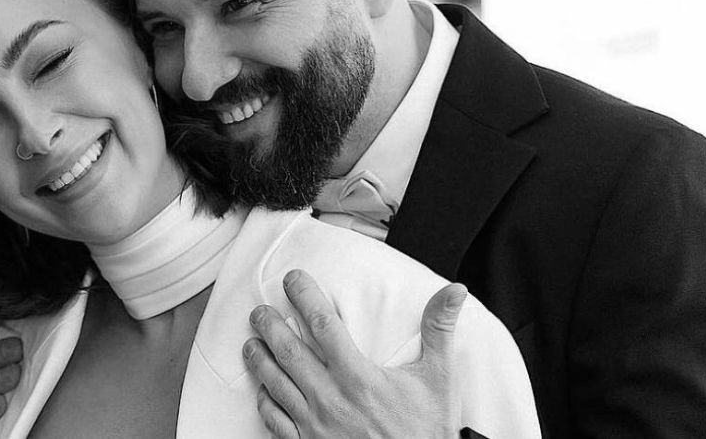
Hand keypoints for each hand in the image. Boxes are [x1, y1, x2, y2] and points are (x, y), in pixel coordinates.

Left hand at [242, 269, 466, 438]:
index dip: (304, 297)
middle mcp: (332, 400)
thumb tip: (453, 292)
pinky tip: (262, 389)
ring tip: (252, 341)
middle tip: (260, 311)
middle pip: (289, 352)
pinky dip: (265, 403)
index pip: (323, 325)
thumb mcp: (439, 378)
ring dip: (260, 360)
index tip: (293, 280)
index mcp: (360, 378)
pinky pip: (276, 422)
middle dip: (269, 326)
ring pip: (276, 385)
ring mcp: (316, 426)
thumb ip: (439, 330)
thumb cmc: (425, 431)